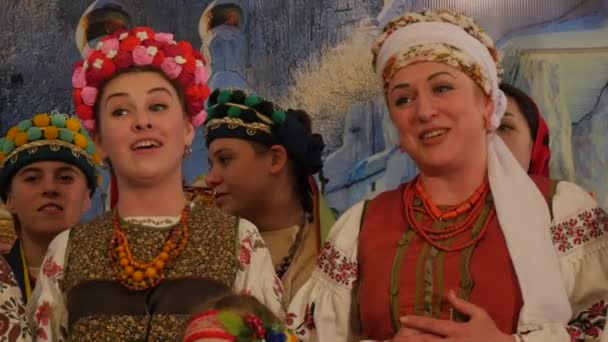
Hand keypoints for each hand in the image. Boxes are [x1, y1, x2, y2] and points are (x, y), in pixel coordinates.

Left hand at [393, 290, 514, 341]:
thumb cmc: (492, 333)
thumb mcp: (480, 315)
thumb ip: (462, 305)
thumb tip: (449, 292)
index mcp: (458, 329)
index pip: (432, 324)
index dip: (416, 321)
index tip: (402, 318)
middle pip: (427, 341)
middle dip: (410, 338)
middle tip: (395, 336)